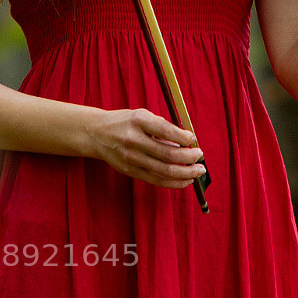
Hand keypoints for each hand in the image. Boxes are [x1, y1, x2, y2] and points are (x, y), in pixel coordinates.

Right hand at [85, 107, 206, 188]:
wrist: (97, 134)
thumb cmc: (125, 122)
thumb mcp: (143, 115)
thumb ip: (163, 127)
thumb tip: (187, 142)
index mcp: (139, 121)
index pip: (166, 130)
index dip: (183, 137)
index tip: (192, 138)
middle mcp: (134, 140)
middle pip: (167, 154)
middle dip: (189, 158)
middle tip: (200, 156)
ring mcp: (131, 158)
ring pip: (164, 171)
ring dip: (186, 173)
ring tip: (198, 170)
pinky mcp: (130, 171)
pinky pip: (156, 180)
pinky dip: (174, 182)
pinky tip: (186, 180)